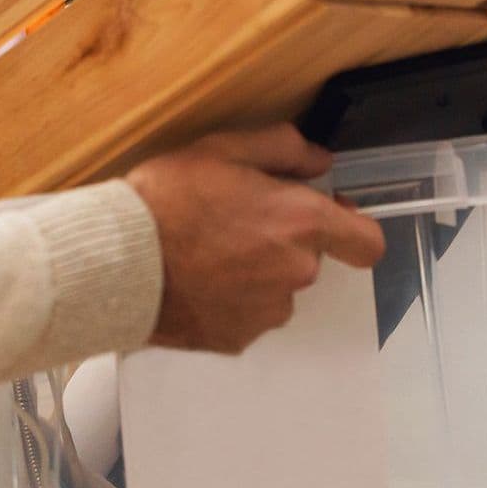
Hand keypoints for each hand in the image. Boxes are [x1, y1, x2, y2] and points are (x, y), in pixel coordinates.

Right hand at [125, 124, 385, 354]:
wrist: (120, 261)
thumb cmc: (168, 200)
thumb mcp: (222, 148)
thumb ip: (283, 148)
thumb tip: (319, 160)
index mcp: (300, 223)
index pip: (366, 242)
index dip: (353, 227)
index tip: (328, 214)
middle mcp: (296, 272)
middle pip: (309, 257)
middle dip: (280, 238)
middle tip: (232, 218)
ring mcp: (268, 311)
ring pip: (276, 286)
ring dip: (255, 270)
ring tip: (205, 250)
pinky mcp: (238, 338)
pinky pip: (246, 314)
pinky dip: (229, 298)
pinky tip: (194, 278)